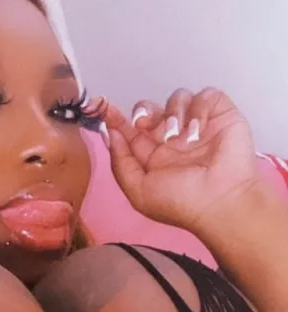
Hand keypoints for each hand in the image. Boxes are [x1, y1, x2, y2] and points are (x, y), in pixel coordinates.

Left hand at [97, 88, 262, 233]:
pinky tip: (199, 131)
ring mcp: (196, 126)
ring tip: (178, 137)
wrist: (220, 201)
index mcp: (153, 157)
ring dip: (173, 114)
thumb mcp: (139, 191)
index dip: (117, 118)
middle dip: (144, 112)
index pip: (132, 130)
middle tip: (145, 124)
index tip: (104, 108)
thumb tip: (111, 133)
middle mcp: (173, 139)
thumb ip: (121, 163)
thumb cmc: (181, 203)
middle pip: (151, 109)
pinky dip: (199, 109)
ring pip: (177, 98)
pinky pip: (205, 95)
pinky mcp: (220, 115)